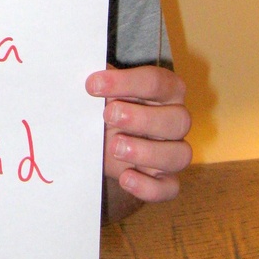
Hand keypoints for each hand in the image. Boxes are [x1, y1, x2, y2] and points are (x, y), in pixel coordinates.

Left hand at [86, 65, 191, 207]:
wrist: (100, 139)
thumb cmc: (105, 106)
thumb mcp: (102, 91)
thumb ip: (99, 81)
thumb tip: (78, 70)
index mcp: (166, 90)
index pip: (157, 82)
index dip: (126, 82)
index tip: (93, 85)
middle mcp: (176, 120)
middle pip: (178, 119)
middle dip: (142, 118)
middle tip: (107, 115)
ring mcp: (173, 151)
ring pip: (180, 155)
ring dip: (147, 152)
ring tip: (114, 146)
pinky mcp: (164, 180)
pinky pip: (169, 188)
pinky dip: (149, 187)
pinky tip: (125, 178)